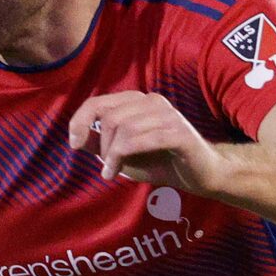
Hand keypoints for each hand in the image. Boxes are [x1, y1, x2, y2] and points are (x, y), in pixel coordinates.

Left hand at [67, 92, 220, 191]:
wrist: (202, 174)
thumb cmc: (162, 162)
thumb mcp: (124, 155)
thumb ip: (101, 144)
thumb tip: (77, 138)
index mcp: (138, 101)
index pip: (99, 102)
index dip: (80, 121)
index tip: (74, 143)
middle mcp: (152, 101)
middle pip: (110, 118)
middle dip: (102, 146)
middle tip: (106, 168)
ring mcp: (168, 115)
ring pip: (125, 128)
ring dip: (112, 155)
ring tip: (112, 172)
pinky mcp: (179, 134)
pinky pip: (142, 140)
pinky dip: (124, 157)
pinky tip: (116, 172)